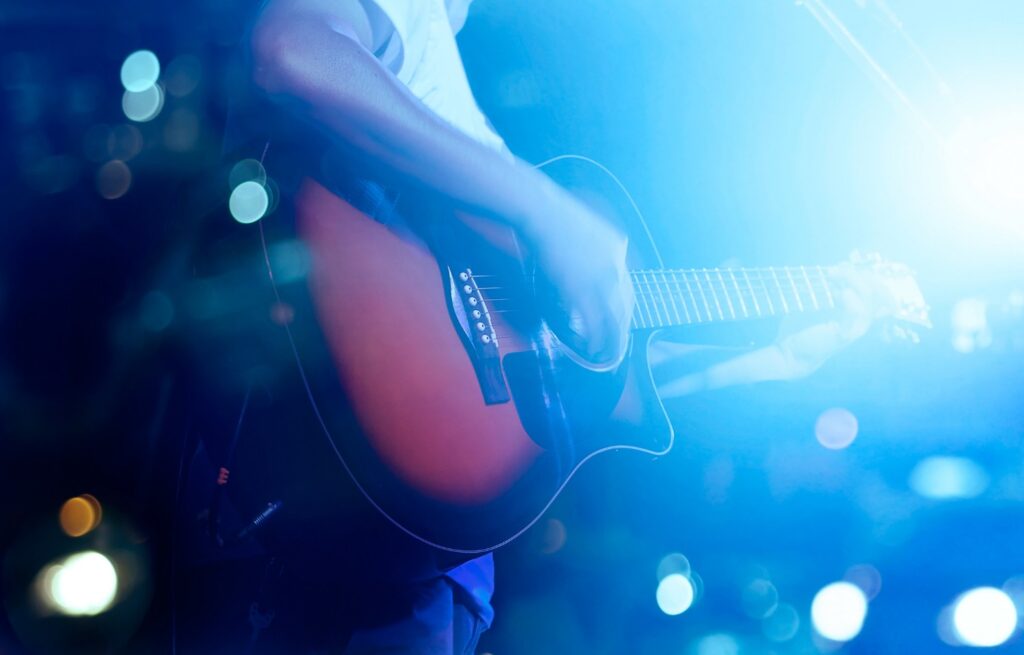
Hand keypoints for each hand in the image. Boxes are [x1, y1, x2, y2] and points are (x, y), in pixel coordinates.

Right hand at [527, 185, 633, 366]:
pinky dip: (594, 338)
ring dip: (611, 339)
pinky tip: (592, 348)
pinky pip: (594, 321)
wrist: (541, 209)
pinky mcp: (582, 288)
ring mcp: (600, 277)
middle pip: (625, 304)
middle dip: (621, 329)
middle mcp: (614, 263)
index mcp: (617, 247)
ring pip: (614, 317)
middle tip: (616, 346)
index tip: (619, 320)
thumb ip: (587, 251)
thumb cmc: (551, 214)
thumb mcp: (582, 229)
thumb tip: (579, 271)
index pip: (626, 284)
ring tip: (606, 354)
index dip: (623, 307)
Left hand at [774, 262, 874, 378]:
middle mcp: (858, 317)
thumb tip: (833, 268)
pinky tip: (843, 293)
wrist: (790, 349)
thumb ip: (825, 286)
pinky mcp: (847, 335)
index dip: (861, 272)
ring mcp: (855, 327)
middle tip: (833, 269)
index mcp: (854, 307)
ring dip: (853, 282)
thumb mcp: (813, 300)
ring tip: (833, 274)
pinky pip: (859, 316)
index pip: (873, 286)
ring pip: (868, 300)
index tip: (841, 264)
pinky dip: (853, 302)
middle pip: (872, 289)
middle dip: (855, 274)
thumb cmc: (801, 324)